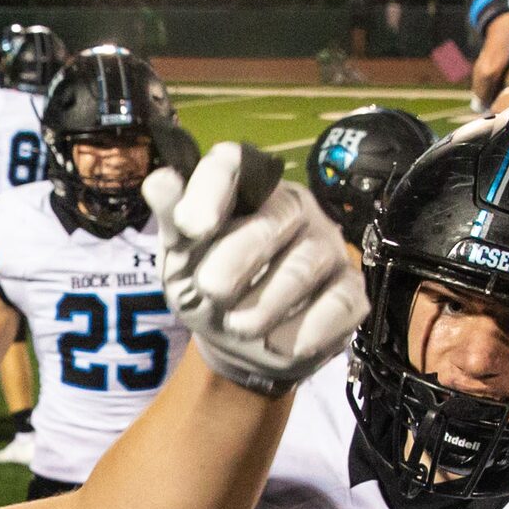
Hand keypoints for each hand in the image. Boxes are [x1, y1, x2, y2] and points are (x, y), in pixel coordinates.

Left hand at [143, 143, 364, 394]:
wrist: (241, 345)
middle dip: (238, 256)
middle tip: (210, 290)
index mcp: (246, 191)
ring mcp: (326, 247)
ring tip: (238, 326)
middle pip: (277, 215)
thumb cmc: (211, 289)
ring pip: (306, 264)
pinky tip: (278, 344)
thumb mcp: (181, 261)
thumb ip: (172, 222)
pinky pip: (340, 302)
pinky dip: (309, 328)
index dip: (211, 189)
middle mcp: (293, 208)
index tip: (191, 228)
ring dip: (268, 301)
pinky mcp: (349, 289)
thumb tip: (159, 182)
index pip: (234, 163)